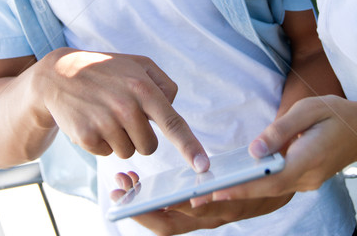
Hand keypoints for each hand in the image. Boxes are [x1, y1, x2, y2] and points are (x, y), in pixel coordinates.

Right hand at [37, 49, 209, 170]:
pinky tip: (92, 120)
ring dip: (121, 139)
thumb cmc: (105, 69)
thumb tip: (172, 107)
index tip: (204, 166)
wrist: (59, 75)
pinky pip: (107, 153)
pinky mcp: (86, 137)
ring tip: (106, 114)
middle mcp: (126, 106)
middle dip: (141, 135)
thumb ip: (162, 83)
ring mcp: (104, 123)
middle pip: (150, 146)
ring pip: (128, 152)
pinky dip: (102, 141)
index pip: (173, 123)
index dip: (190, 147)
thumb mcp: (138, 64)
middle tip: (124, 113)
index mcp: (143, 87)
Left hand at [110, 171, 290, 235]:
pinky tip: (135, 182)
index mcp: (224, 209)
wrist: (281, 181)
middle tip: (118, 193)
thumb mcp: (256, 178)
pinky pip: (169, 211)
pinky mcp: (198, 208)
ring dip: (141, 203)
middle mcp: (210, 217)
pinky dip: (151, 197)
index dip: (168, 209)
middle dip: (141, 212)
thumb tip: (205, 196)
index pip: (191, 216)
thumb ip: (234, 188)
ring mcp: (203, 215)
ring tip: (121, 182)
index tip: (145, 197)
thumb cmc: (266, 172)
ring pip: (165, 219)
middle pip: (169, 226)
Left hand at [206, 95, 356, 201]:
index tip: (216, 191)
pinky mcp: (304, 179)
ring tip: (206, 192)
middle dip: (232, 194)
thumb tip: (254, 151)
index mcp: (308, 160)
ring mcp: (307, 182)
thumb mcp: (307, 110)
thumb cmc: (332, 113)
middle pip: (266, 191)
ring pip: (270, 191)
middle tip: (197, 199)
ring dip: (240, 192)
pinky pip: (276, 186)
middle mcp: (307, 178)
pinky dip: (253, 186)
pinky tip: (233, 181)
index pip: (270, 180)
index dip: (242, 188)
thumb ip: (279, 130)